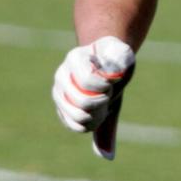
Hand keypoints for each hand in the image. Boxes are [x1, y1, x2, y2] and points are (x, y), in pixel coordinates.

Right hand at [52, 36, 134, 159]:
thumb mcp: (121, 54)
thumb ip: (120, 59)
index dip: (103, 87)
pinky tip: (95, 119)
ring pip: (76, 115)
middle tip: (108, 94)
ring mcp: (58, 92)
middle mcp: (61, 75)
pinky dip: (85, 126)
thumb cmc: (115, 58)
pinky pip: (70, 123)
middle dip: (101, 102)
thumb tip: (113, 76)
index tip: (110, 84)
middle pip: (81, 101)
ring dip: (95, 115)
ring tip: (102, 105)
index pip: (86, 81)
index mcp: (74, 58)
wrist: (107, 66)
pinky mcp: (60, 106)